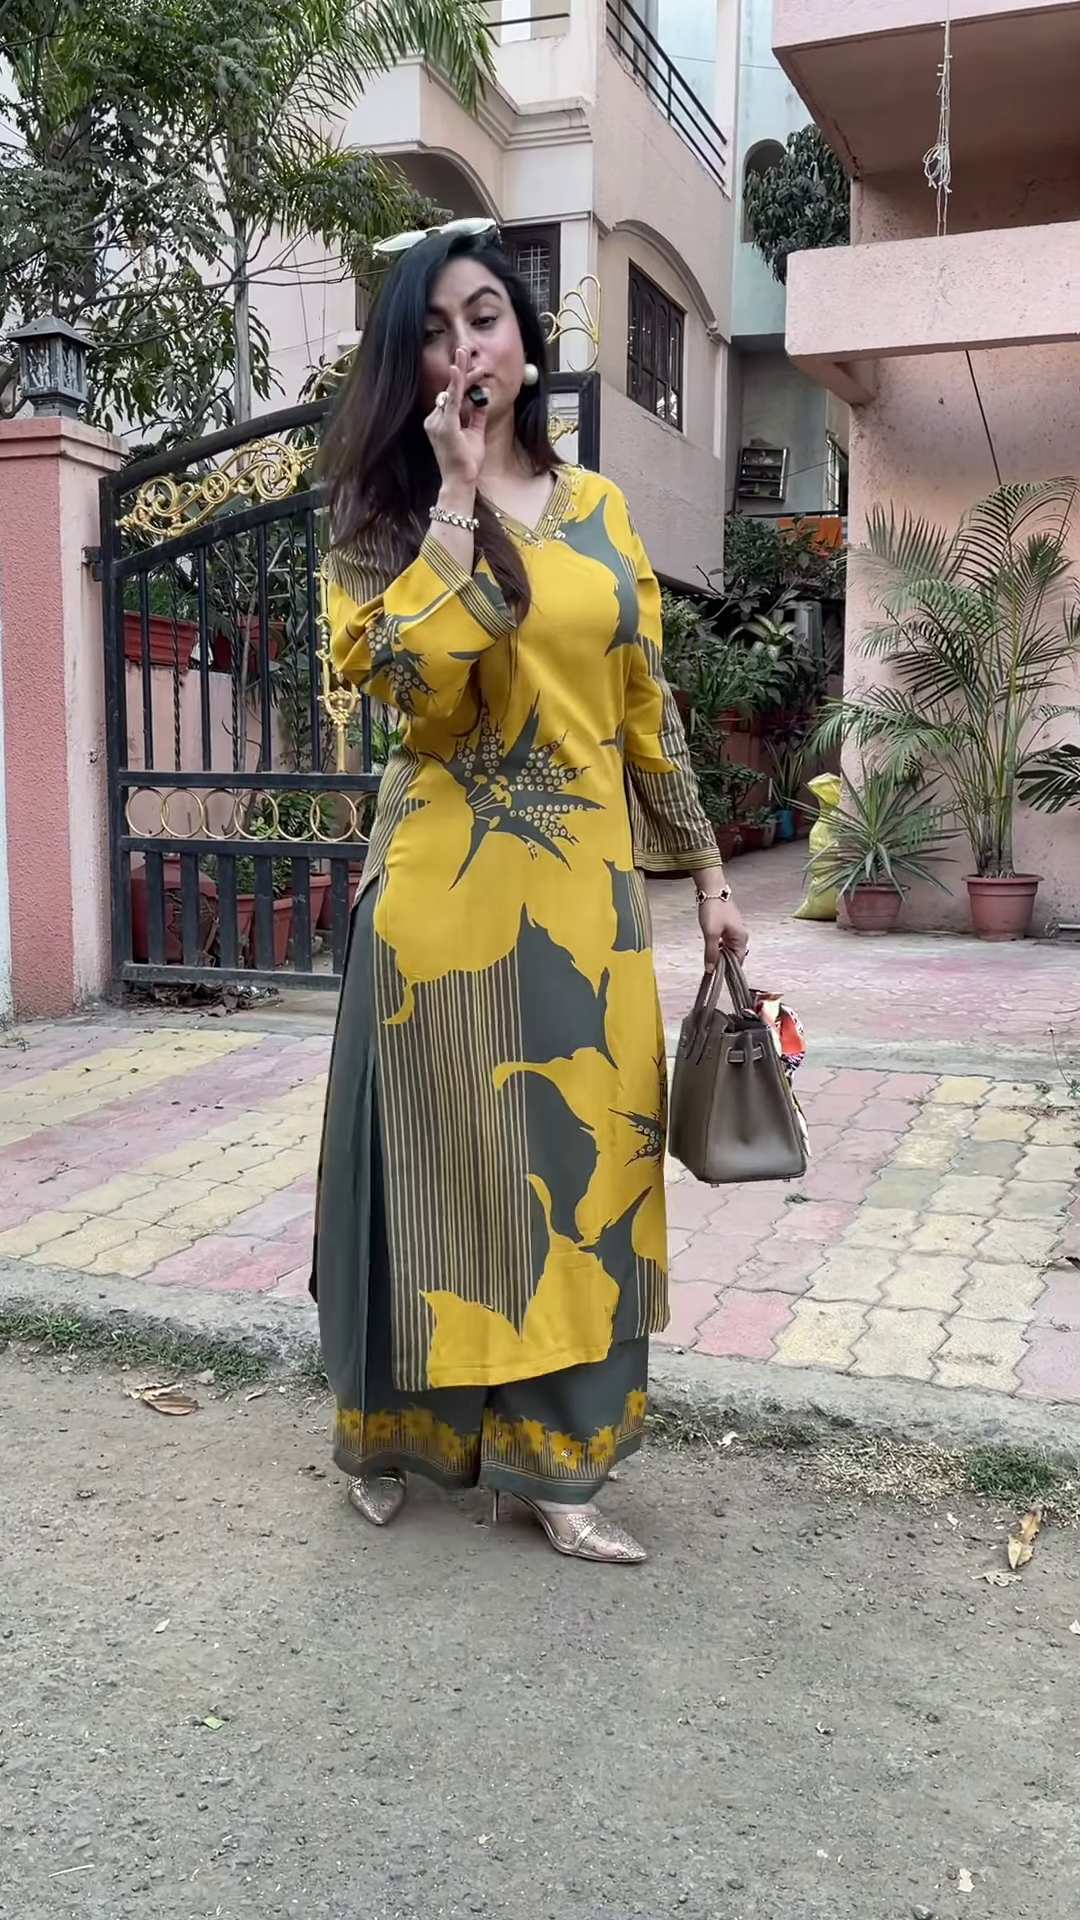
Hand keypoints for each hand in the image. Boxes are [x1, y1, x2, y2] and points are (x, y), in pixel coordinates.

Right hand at [424, 347, 487, 487]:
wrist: (460, 481)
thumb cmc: (466, 463)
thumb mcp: (475, 434)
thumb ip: (477, 415)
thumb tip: (483, 397)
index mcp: (440, 422)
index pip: (451, 396)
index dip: (463, 381)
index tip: (474, 370)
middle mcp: (434, 420)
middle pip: (450, 391)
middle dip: (461, 372)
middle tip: (466, 351)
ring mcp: (437, 423)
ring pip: (451, 393)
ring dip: (463, 376)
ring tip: (470, 358)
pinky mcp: (445, 426)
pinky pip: (450, 400)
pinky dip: (455, 384)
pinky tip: (458, 369)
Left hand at [698, 894, 749, 971]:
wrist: (712, 889)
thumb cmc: (714, 910)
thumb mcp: (711, 933)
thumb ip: (711, 953)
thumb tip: (711, 970)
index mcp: (741, 939)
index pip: (738, 962)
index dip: (727, 971)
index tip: (716, 977)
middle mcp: (741, 936)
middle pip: (733, 957)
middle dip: (722, 963)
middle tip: (709, 968)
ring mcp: (734, 931)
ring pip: (728, 950)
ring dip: (719, 955)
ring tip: (708, 959)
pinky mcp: (728, 927)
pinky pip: (725, 942)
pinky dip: (718, 947)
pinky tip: (710, 948)